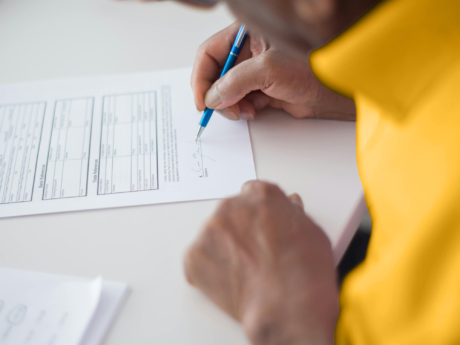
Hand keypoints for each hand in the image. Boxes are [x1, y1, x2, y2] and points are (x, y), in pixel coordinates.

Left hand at [184, 181, 338, 344]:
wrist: (288, 307)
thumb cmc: (305, 272)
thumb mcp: (312, 232)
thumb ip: (292, 214)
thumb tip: (288, 207)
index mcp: (261, 195)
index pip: (251, 193)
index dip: (256, 214)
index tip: (258, 227)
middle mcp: (232, 206)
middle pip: (229, 212)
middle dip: (238, 230)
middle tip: (253, 256)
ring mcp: (210, 230)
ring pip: (212, 236)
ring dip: (222, 249)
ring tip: (243, 273)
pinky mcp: (194, 256)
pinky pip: (197, 260)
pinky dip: (207, 271)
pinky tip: (228, 282)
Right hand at [192, 22, 355, 120]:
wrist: (334, 91)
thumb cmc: (313, 68)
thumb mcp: (269, 69)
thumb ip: (236, 82)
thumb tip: (213, 97)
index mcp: (246, 36)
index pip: (209, 53)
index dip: (201, 77)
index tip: (202, 100)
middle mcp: (247, 52)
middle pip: (215, 74)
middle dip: (217, 95)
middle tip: (225, 109)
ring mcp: (253, 72)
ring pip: (226, 91)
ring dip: (230, 105)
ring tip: (245, 111)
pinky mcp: (261, 90)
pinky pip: (240, 101)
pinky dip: (242, 109)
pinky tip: (254, 111)